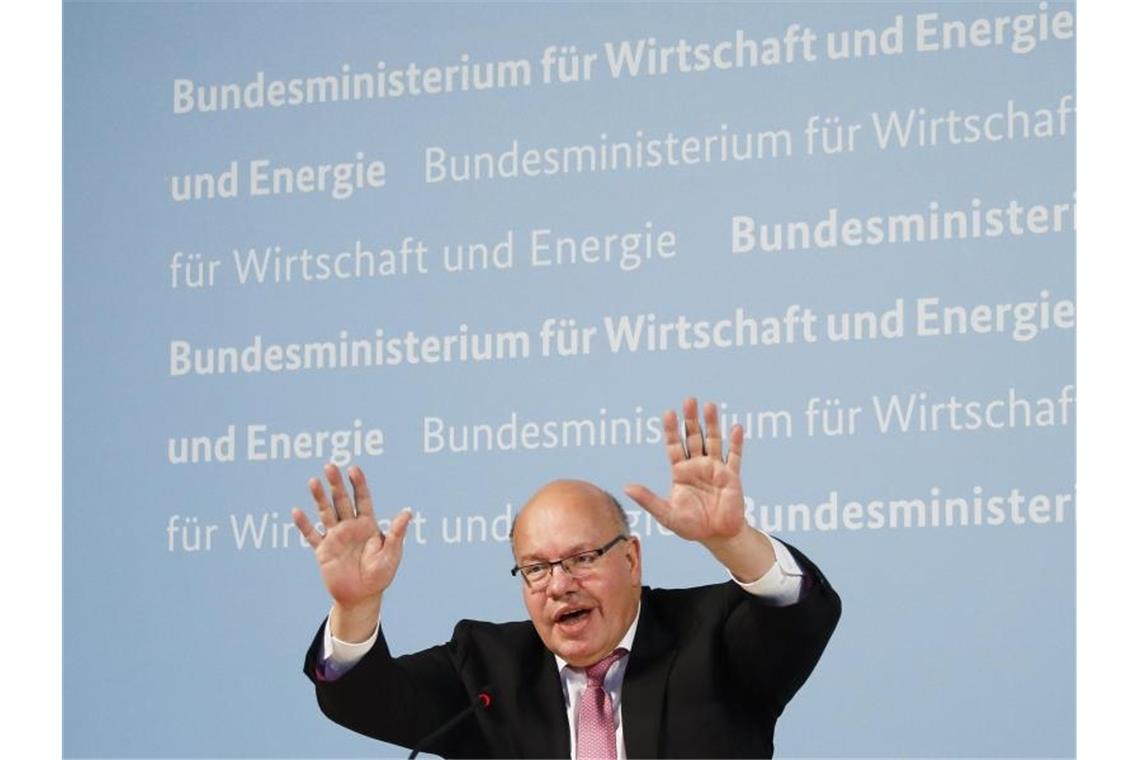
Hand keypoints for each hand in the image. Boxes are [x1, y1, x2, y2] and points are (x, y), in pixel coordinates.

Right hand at [292, 464, 412, 613]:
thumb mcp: (392, 554)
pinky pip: (312, 535)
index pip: (363, 499)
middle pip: (342, 501)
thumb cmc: (380, 575)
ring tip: (313, 481)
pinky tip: (296, 511)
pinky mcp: (323, 551)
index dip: (358, 483)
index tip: (353, 468)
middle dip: (336, 484)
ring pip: (326, 513)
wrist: (362, 597)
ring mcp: (335, 537)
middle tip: (330, 465)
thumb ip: (397, 533)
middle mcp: (350, 527)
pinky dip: (304, 524)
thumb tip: (408, 512)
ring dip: (320, 498)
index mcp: (368, 525)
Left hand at [625, 397, 745, 544]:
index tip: (668, 413)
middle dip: (691, 420)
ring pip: (713, 441)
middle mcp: (697, 466)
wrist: (717, 537)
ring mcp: (715, 469)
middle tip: (689, 400)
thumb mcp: (666, 514)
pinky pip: (734, 457)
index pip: (674, 445)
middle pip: (693, 437)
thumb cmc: (691, 526)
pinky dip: (735, 443)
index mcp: (680, 472)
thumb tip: (626, 487)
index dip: (671, 430)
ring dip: (712, 424)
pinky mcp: (731, 477)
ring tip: (710, 406)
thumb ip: (648, 500)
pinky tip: (735, 428)